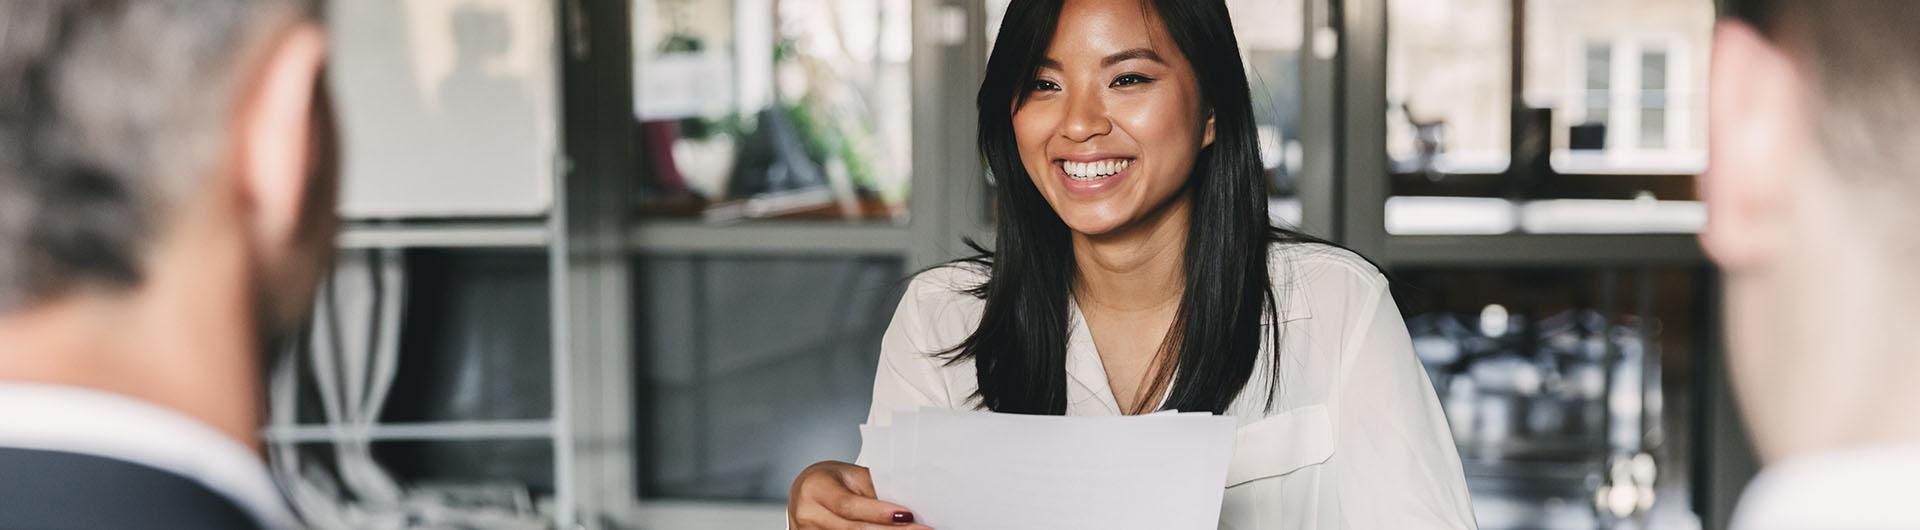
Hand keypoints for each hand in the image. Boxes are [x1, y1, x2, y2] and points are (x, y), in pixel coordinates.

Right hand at [788, 460, 930, 529]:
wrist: (806, 492)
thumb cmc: (831, 481)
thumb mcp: (851, 476)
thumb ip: (874, 490)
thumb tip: (905, 509)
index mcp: (815, 488)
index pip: (849, 504)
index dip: (878, 512)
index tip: (907, 515)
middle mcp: (807, 514)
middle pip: (854, 529)